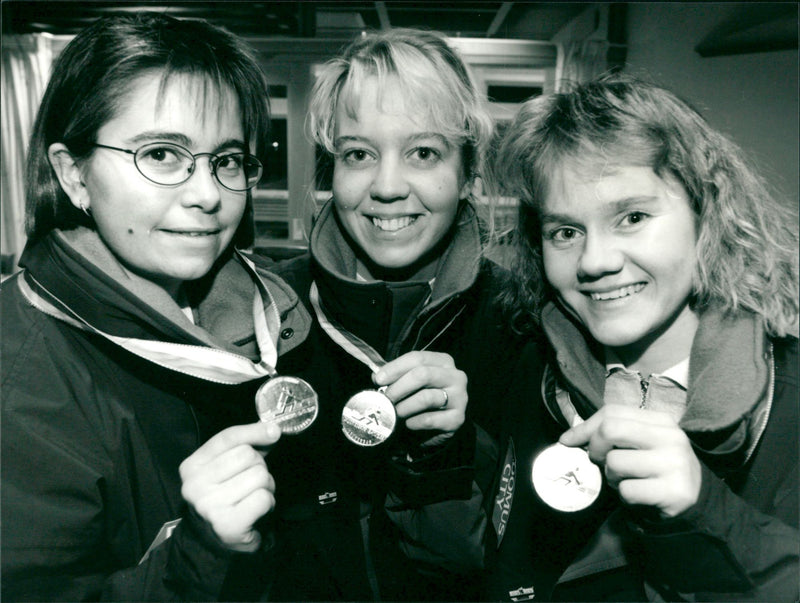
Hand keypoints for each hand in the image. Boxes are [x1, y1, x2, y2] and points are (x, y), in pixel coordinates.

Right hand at [179, 421, 280, 550]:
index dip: (254, 431)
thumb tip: (272, 430)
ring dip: (266, 486)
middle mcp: (195, 485)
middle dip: (259, 466)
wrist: (219, 540)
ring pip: (259, 476)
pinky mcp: (227, 524)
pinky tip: (256, 510)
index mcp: (191, 466)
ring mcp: (209, 506)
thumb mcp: (228, 466)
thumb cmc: (228, 495)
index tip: (274, 431)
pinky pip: (264, 498)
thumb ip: (247, 444)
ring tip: (253, 497)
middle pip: (247, 455)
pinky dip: (268, 503)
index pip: (227, 438)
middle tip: (251, 482)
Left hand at [373, 351, 467, 440]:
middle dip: (399, 387)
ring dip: (404, 407)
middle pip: (422, 375)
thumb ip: (396, 376)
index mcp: (443, 362)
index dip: (395, 368)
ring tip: (395, 412)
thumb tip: (377, 376)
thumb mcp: (411, 382)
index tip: (378, 379)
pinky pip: (429, 419)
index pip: (417, 358)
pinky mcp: (457, 419)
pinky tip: (408, 423)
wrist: (437, 427)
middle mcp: (456, 376)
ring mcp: (460, 398)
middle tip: (386, 398)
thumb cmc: (421, 399)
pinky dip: (414, 422)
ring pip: (425, 398)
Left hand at [559, 405, 701, 516]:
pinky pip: (627, 490)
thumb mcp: (638, 443)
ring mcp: (675, 464)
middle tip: (601, 462)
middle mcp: (671, 438)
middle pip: (610, 430)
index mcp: (661, 420)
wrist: (696, 499)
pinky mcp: (675, 492)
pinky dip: (625, 496)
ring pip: (615, 464)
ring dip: (612, 478)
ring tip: (626, 480)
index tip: (568, 441)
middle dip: (595, 449)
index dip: (585, 427)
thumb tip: (567, 438)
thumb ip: (608, 433)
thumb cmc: (656, 468)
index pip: (612, 412)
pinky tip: (639, 495)